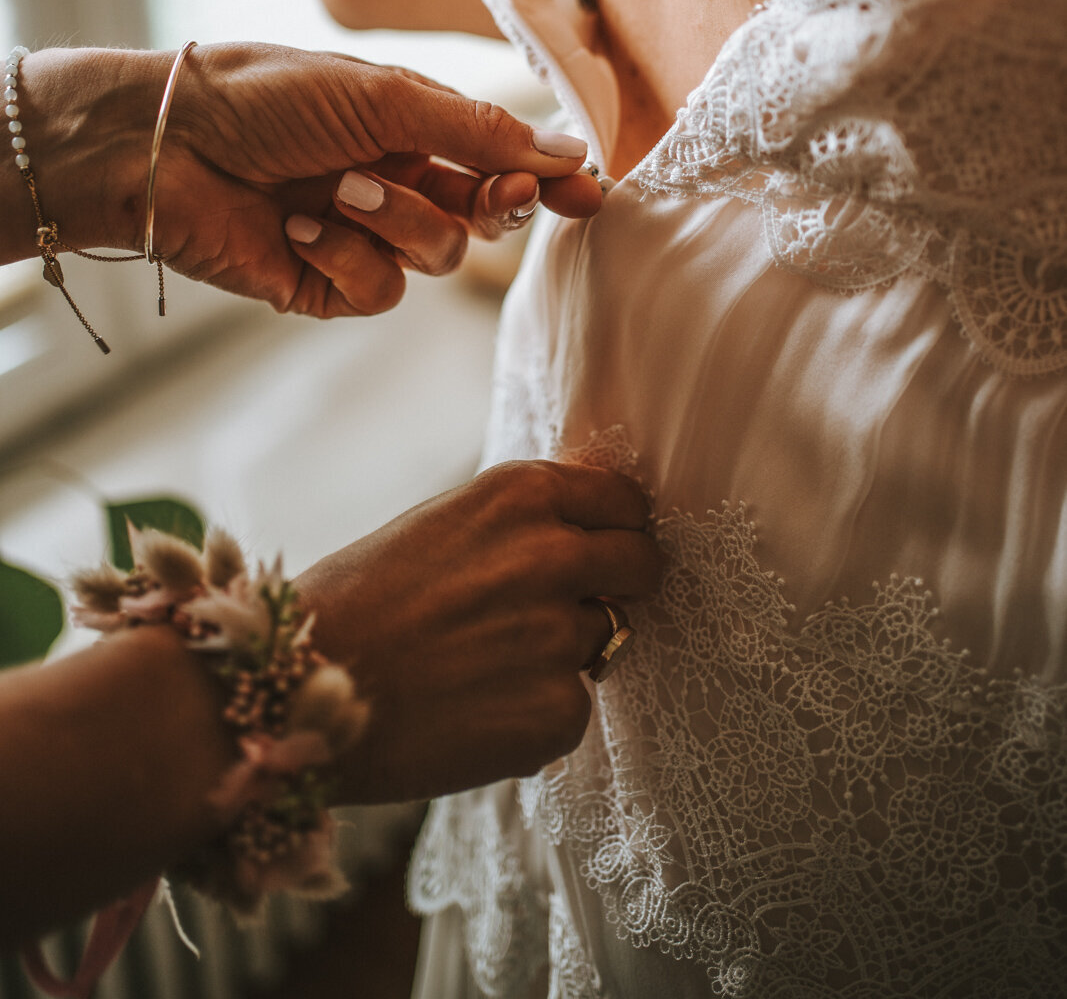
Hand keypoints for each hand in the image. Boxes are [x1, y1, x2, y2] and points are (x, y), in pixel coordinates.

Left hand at [11, 45, 601, 315]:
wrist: (166, 143)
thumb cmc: (265, 96)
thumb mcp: (384, 96)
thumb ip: (478, 131)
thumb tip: (567, 149)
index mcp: (410, 129)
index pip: (500, 161)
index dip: (547, 179)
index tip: (590, 194)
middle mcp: (395, 183)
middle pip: (483, 217)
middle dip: (493, 203)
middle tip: (502, 190)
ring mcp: (363, 238)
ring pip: (438, 256)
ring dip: (397, 220)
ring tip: (336, 188)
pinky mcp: (326, 284)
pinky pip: (379, 290)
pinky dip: (346, 256)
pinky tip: (300, 226)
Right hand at [296, 461, 664, 800]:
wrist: (299, 692)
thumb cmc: (357, 602)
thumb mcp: (442, 524)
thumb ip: (519, 524)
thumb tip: (586, 531)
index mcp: (521, 494)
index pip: (624, 501)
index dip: (614, 528)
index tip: (603, 547)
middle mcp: (552, 556)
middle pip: (642, 564)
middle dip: (620, 584)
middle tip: (571, 607)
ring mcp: (559, 636)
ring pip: (601, 639)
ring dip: (560, 653)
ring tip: (481, 665)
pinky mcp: (558, 713)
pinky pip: (572, 706)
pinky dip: (535, 714)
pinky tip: (473, 711)